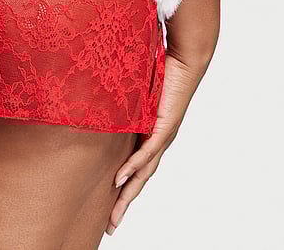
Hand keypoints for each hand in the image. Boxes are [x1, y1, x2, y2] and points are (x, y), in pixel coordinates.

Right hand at [105, 53, 205, 235]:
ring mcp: (162, 136)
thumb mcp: (134, 89)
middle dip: (124, 204)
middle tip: (110, 226)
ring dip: (128, 196)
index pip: (135, 168)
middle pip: (139, 180)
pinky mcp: (165, 126)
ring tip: (114, 214)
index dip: (122, 189)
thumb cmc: (160, 68)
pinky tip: (120, 179)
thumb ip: (121, 97)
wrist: (185, 58)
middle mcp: (157, 140)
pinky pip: (147, 152)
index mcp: (150, 134)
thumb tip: (98, 96)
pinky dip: (134, 167)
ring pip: (143, 173)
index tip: (108, 206)